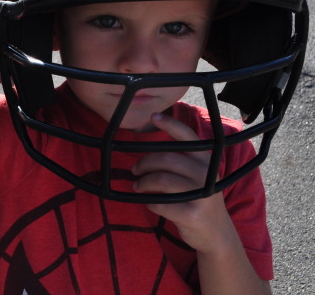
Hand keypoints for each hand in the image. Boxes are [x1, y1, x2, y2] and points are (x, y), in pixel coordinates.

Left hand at [131, 113, 235, 253]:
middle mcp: (206, 174)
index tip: (153, 116)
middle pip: (166, 159)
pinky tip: (149, 203)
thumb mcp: (198, 176)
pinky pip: (160, 203)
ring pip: (161, 180)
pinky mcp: (192, 214)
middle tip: (134, 170)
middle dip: (144, 163)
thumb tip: (149, 148)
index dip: (170, 125)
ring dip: (143, 183)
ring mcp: (201, 194)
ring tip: (137, 186)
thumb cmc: (198, 198)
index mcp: (206, 160)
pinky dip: (149, 202)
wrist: (216, 233)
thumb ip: (182, 161)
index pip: (188, 136)